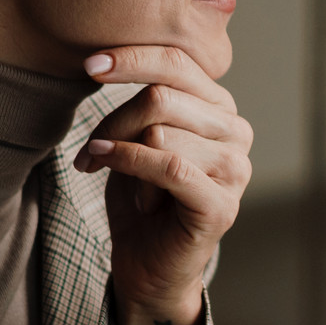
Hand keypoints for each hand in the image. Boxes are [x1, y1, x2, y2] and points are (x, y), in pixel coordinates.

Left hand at [73, 47, 252, 324]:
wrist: (148, 266)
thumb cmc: (141, 199)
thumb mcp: (135, 138)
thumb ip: (138, 103)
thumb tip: (107, 61)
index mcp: (220, 108)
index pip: (178, 62)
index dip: (132, 58)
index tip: (89, 65)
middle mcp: (237, 132)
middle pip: (162, 96)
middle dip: (113, 120)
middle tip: (90, 149)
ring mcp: (235, 169)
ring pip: (159, 130)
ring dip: (121, 152)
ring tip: (117, 177)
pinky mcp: (220, 204)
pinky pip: (166, 166)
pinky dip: (126, 162)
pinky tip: (101, 166)